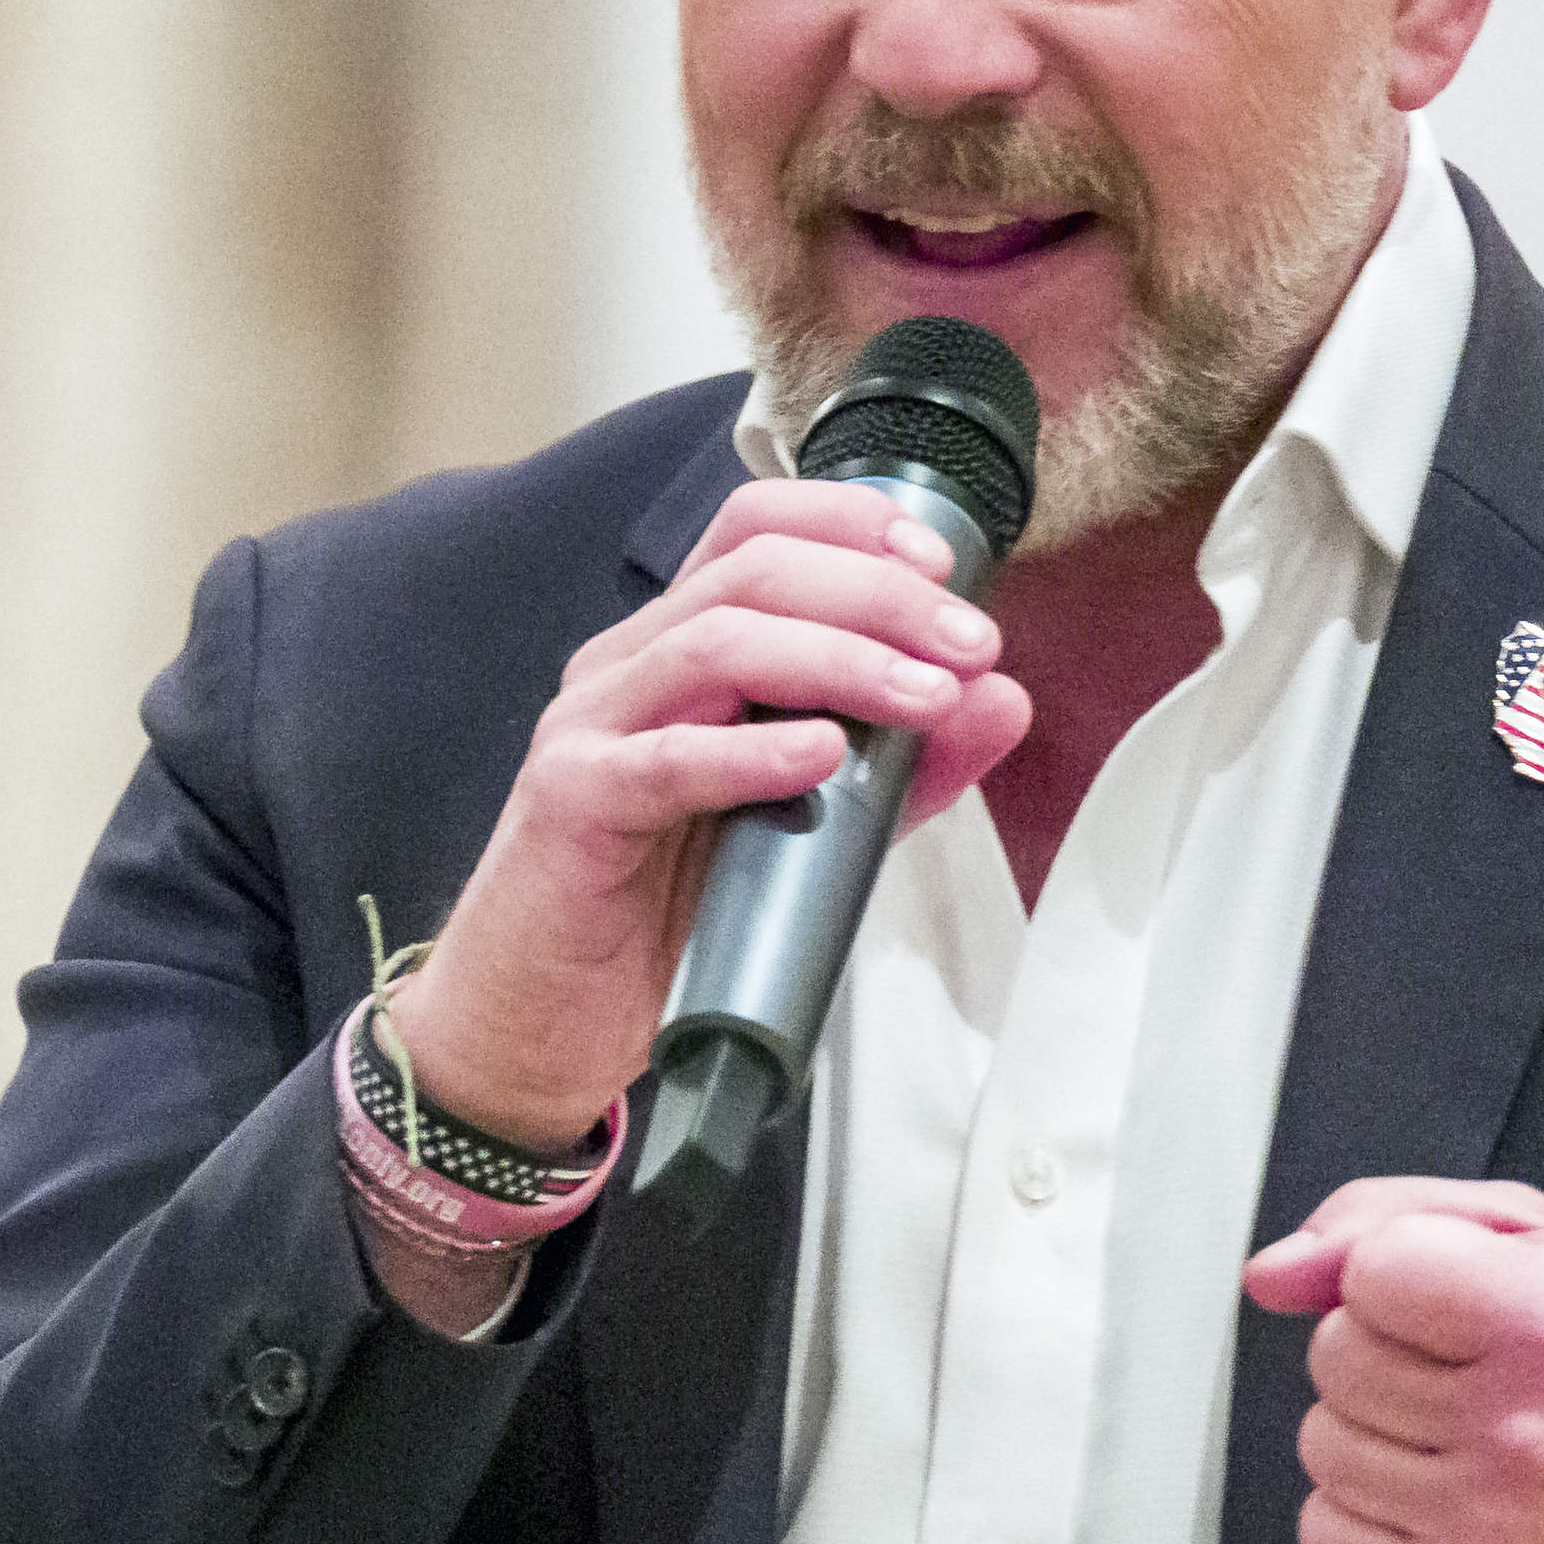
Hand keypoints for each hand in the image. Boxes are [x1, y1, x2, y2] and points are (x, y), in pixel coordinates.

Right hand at [385, 482, 1033, 1147]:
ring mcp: (593, 726)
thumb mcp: (809, 829)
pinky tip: (821, 757)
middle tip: (967, 645)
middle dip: (877, 594)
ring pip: (716, 643)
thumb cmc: (659, 916)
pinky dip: (751, 752)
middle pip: (752, 570)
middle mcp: (628, 666)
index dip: (853, 522)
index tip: (944, 564)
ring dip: (837, 659)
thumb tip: (1002, 702)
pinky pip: (665, 759)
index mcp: (678, 651)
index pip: (755, 528)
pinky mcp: (573, 802)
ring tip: (922, 700)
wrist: (541, 1021)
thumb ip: (900, 767)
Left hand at [1241, 1179, 1543, 1543]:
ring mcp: (1486, 1525)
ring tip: (1462, 1433)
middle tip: (1470, 1370)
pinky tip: (1441, 1494)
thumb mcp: (1541, 1237)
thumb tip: (1267, 1276)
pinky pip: (1324, 1531)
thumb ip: (1388, 1219)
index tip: (1463, 1298)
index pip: (1372, 1270)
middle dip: (1383, 1347)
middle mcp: (1521, 1431)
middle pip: (1336, 1357)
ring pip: (1321, 1442)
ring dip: (1371, 1428)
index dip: (1399, 1272)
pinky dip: (1363, 1510)